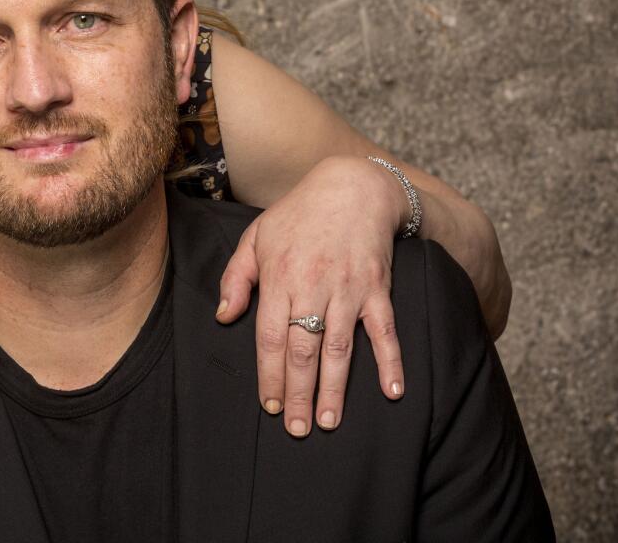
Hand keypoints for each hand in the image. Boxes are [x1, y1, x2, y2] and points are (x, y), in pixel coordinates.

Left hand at [214, 156, 406, 436]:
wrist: (352, 187)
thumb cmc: (297, 215)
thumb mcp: (256, 238)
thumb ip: (237, 278)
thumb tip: (225, 317)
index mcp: (280, 278)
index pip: (271, 337)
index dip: (270, 375)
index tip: (268, 405)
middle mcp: (314, 287)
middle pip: (303, 351)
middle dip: (298, 394)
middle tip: (296, 429)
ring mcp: (349, 290)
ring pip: (340, 348)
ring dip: (335, 389)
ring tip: (329, 422)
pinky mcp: (378, 290)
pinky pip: (386, 331)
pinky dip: (391, 362)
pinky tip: (392, 393)